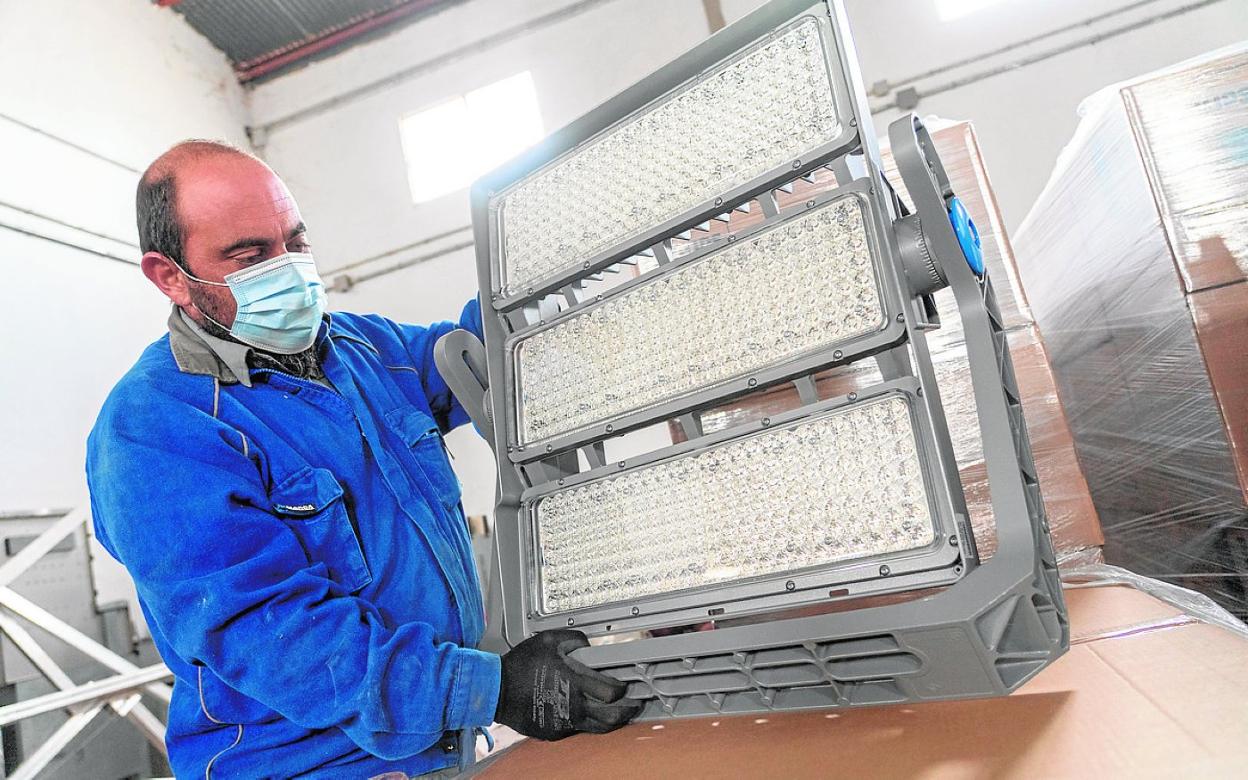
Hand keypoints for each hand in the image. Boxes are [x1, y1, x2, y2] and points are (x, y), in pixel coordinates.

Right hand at [494, 629, 642, 740]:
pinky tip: (590, 715)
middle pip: (612, 716)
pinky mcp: (555, 732)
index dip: (622, 688)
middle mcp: (572, 704)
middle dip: (627, 710)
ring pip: (599, 728)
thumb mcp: (547, 640)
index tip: (624, 684)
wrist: (496, 690)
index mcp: (573, 681)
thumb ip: (574, 639)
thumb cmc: (520, 665)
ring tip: (619, 713)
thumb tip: (590, 645)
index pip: (611, 691)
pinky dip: (588, 723)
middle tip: (633, 704)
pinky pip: (579, 730)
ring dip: (613, 720)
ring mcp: (564, 721)